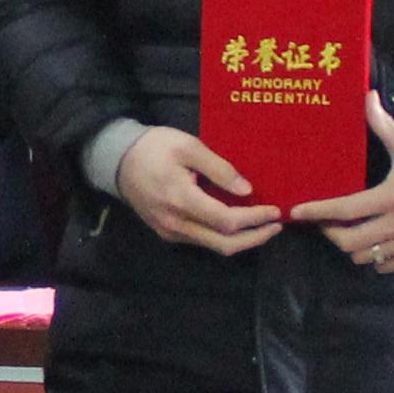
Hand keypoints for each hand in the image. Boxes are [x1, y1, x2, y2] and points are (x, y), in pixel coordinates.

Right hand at [114, 126, 281, 257]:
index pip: (227, 221)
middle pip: (224, 244)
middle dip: (255, 238)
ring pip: (213, 246)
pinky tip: (236, 223)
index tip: (274, 211)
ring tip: (262, 226)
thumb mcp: (188, 146)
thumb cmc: (154, 147)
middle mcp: (176, 224)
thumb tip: (246, 190)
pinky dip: (224, 236)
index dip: (255, 219)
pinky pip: (201, 241)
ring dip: (242, 240)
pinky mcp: (167, 233)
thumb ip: (219, 168)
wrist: (117, 160)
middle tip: (276, 226)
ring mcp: (170, 232)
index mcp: (182, 200)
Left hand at [291, 102, 393, 272]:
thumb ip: (383, 125)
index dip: (317, 212)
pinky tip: (374, 241)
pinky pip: (385, 266)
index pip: (345, 210)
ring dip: (352, 245)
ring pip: (365, 257)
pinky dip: (374, 257)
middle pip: (349, 241)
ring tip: (349, 230)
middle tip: (327, 222)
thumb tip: (366, 95)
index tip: (296, 211)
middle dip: (331, 233)